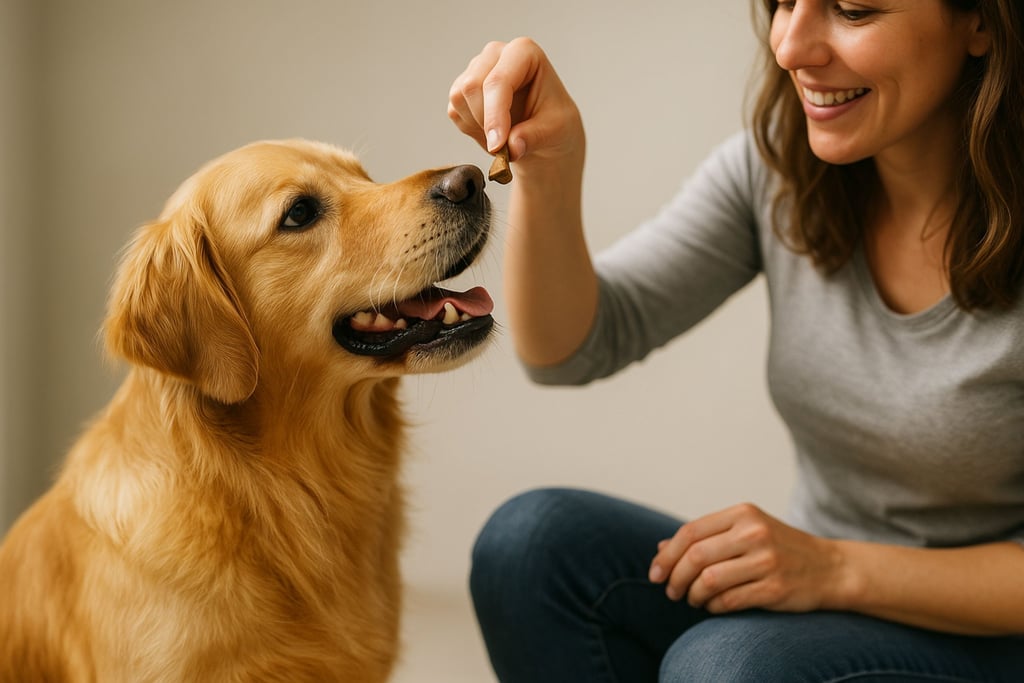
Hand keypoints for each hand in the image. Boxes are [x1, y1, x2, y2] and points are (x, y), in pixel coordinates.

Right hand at [447, 37, 583, 168]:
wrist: (545, 132)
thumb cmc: (555, 123)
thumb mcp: (556, 131)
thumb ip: (534, 137)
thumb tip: (512, 147)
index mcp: (524, 52)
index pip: (498, 81)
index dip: (495, 115)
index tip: (498, 146)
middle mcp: (496, 54)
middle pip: (472, 86)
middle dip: (485, 123)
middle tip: (505, 148)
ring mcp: (476, 69)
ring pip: (459, 98)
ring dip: (478, 127)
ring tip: (503, 139)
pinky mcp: (463, 89)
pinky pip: (455, 112)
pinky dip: (471, 130)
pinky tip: (492, 134)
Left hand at [648, 503, 845, 613]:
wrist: (830, 568)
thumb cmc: (779, 548)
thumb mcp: (744, 531)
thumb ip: (705, 538)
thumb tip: (660, 549)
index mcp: (743, 514)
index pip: (690, 532)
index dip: (667, 555)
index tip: (655, 573)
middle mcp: (754, 533)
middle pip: (695, 556)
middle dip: (675, 577)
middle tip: (671, 591)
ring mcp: (766, 560)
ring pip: (709, 580)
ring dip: (693, 595)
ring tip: (692, 599)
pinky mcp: (775, 587)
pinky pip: (729, 601)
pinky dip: (713, 606)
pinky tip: (713, 606)